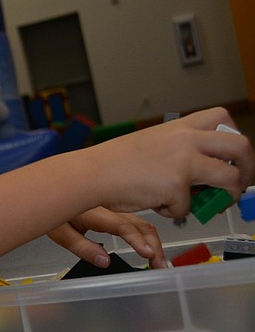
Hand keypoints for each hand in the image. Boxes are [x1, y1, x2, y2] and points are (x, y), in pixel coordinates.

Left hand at [48, 207, 165, 268]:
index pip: (122, 225)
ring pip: (141, 222)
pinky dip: (146, 234)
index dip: (137, 240)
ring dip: (153, 241)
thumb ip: (82, 247)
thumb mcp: (59, 231)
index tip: (149, 254)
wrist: (48, 188)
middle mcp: (109, 207)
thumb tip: (104, 262)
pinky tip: (150, 247)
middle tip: (160, 266)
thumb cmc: (52, 210)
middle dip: (154, 245)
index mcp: (94, 211)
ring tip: (159, 262)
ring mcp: (114, 206)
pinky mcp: (115, 208)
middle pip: (139, 223)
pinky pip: (135, 221)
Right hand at [86, 108, 253, 218]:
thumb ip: (178, 150)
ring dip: (226, 196)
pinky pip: (189, 206)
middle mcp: (187, 140)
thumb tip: (200, 169)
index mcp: (179, 127)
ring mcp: (184, 163)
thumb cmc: (113, 162)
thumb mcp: (151, 143)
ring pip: (231, 179)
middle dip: (247, 168)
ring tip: (210, 203)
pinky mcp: (176, 187)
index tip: (229, 156)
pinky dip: (175, 211)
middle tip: (238, 182)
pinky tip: (157, 205)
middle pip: (241, 147)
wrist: (91, 173)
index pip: (223, 120)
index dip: (232, 138)